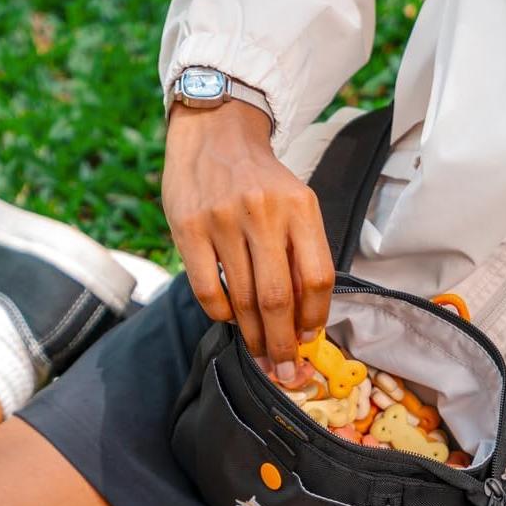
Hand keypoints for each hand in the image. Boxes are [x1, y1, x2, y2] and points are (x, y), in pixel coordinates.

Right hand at [162, 100, 334, 379]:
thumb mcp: (296, 205)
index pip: (317, 277)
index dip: (316, 317)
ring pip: (243, 299)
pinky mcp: (188, 228)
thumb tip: (307, 322)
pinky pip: (208, 290)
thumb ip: (304, 254)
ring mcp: (222, 220)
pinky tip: (230, 319)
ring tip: (261, 355)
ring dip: (254, 337)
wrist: (215, 133)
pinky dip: (222, 315)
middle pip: (279, 298)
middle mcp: (262, 212)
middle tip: (285, 372)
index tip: (310, 340)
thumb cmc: (262, 182)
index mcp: (299, 207)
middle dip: (283, 344)